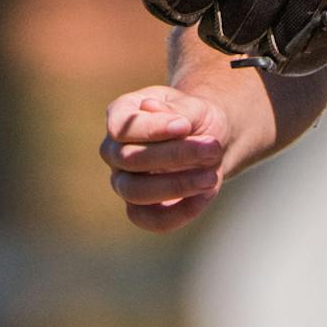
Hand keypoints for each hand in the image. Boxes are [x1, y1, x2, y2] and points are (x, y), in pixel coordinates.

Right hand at [100, 85, 231, 232]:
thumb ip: (175, 109)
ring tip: (212, 176)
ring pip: (136, 192)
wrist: (209, 142)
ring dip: (177, 186)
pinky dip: (181, 212)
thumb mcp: (193, 106)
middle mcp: (114, 151)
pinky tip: (207, 195)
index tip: (185, 125)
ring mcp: (124, 182)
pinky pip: (152, 221)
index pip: (121, 128)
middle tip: (213, 147)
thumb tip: (149, 108)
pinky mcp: (142, 209)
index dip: (152, 129)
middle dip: (174, 155)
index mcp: (120, 116)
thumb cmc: (196, 119)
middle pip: (129, 159)